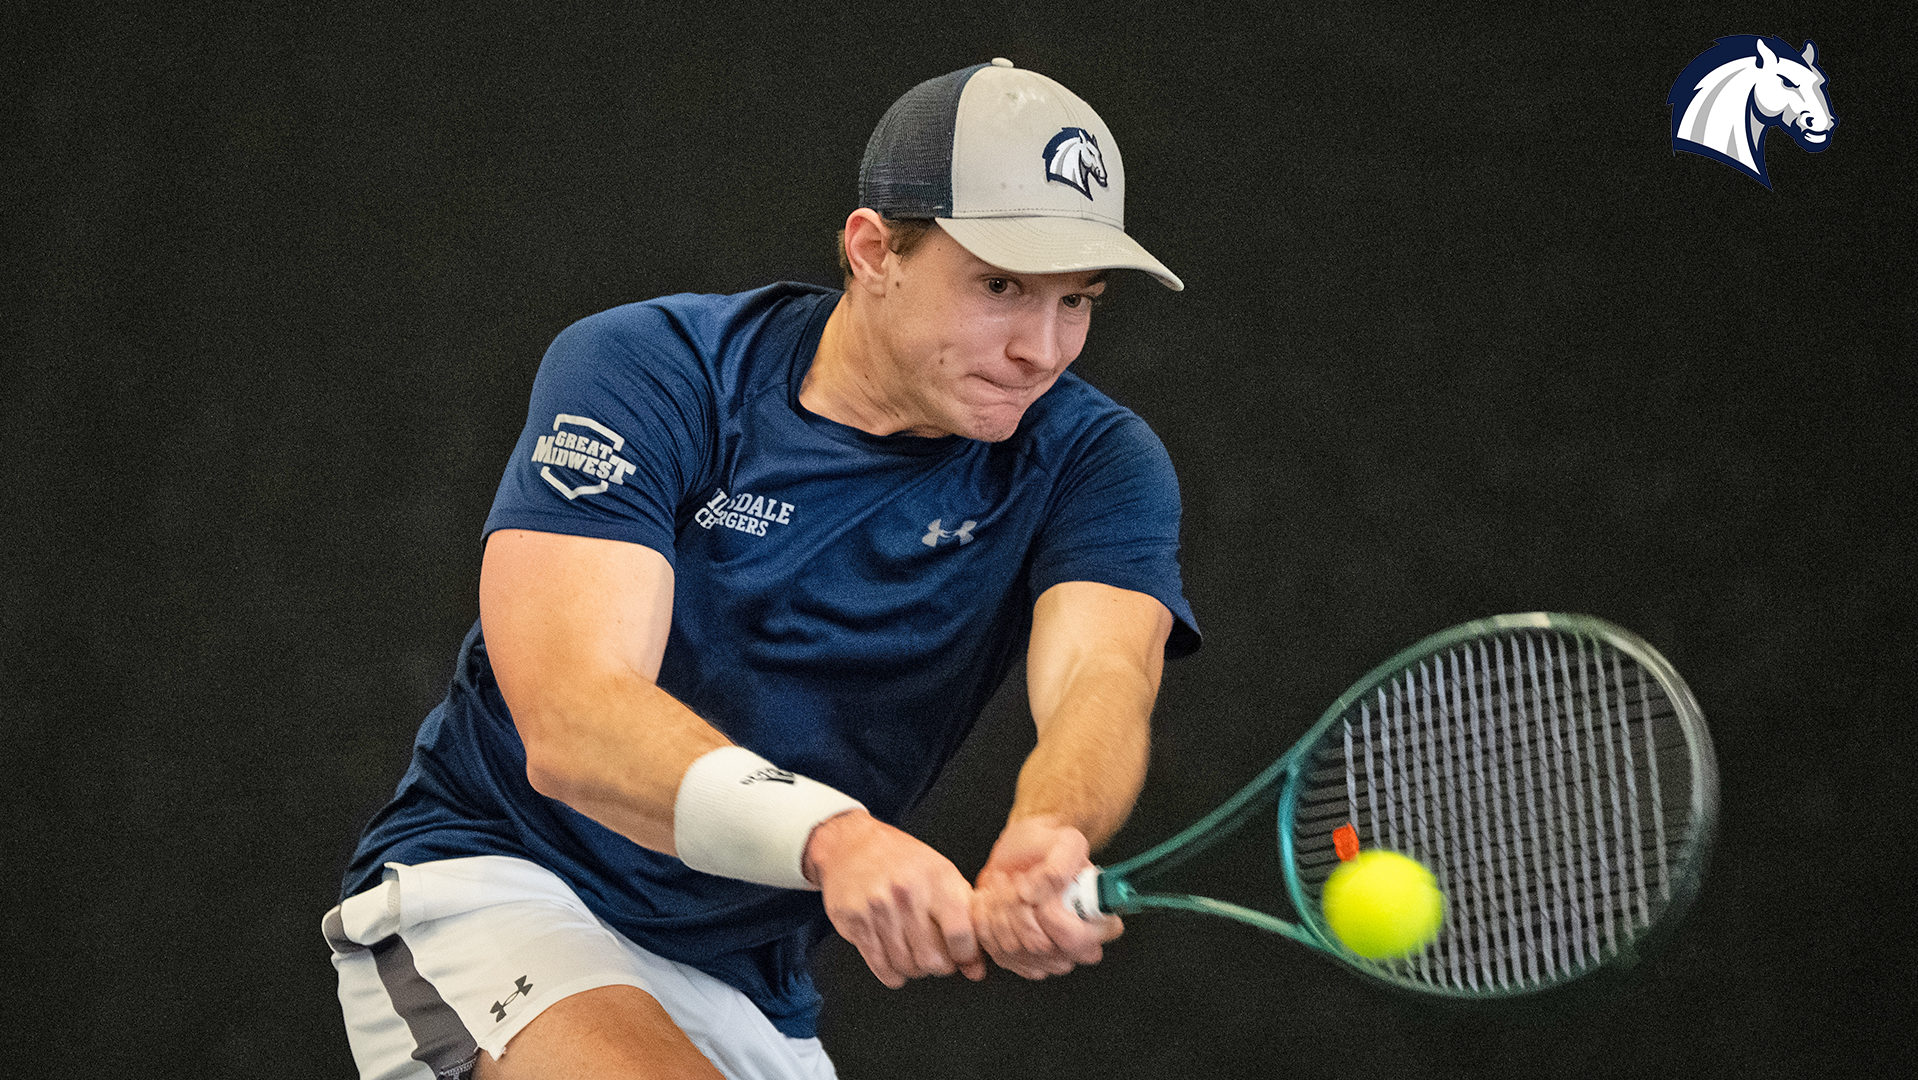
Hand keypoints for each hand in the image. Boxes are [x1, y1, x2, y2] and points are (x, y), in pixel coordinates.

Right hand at [803, 810, 985, 987]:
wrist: (852, 845)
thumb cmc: (904, 862)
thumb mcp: (942, 876)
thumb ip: (965, 919)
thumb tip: (976, 970)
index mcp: (936, 878)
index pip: (960, 933)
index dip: (966, 954)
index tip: (963, 955)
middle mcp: (907, 892)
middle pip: (932, 958)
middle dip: (940, 966)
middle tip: (938, 957)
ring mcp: (878, 908)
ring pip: (906, 966)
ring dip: (915, 969)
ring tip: (915, 952)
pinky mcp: (855, 921)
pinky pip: (881, 967)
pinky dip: (892, 973)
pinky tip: (894, 959)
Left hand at [972, 816, 1122, 979]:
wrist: (1023, 852)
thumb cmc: (1049, 848)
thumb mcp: (1065, 840)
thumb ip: (1061, 863)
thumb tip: (1036, 894)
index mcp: (1100, 922)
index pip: (1076, 940)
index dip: (1049, 916)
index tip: (1033, 888)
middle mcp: (1078, 948)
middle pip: (1039, 945)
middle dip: (1017, 907)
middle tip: (1016, 878)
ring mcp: (1049, 959)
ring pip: (1013, 948)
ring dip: (1000, 908)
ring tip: (1004, 883)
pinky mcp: (1021, 962)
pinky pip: (996, 951)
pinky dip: (986, 920)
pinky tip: (993, 899)